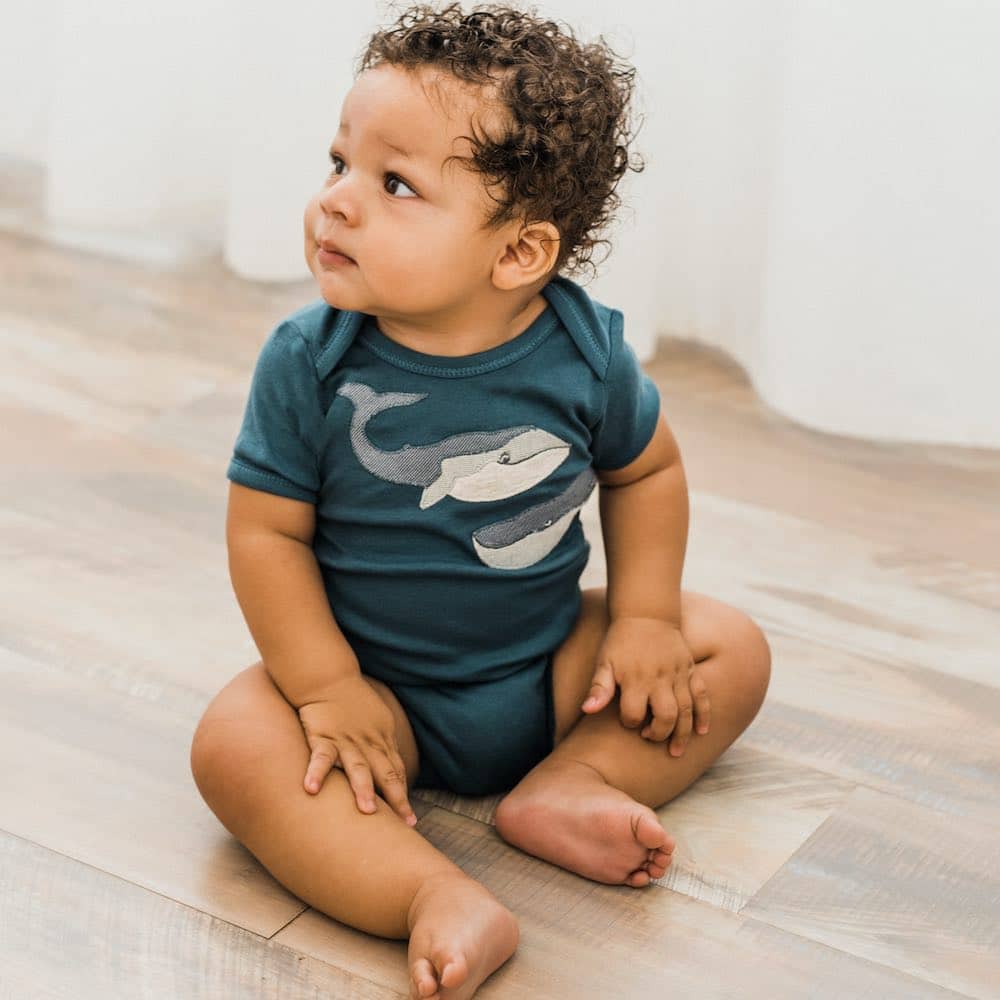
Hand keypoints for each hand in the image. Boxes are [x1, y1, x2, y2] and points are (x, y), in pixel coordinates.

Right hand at [296, 674, 417, 826]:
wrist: (330, 678)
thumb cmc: (354, 700)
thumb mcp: (379, 720)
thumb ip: (384, 745)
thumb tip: (394, 768)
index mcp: (382, 740)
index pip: (397, 771)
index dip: (404, 794)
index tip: (410, 819)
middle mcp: (367, 743)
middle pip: (386, 772)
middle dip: (396, 798)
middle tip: (405, 822)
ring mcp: (345, 741)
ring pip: (357, 767)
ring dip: (363, 788)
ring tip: (368, 811)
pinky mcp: (322, 737)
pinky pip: (320, 757)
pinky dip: (316, 773)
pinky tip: (311, 790)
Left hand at [581, 617, 710, 755]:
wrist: (646, 614)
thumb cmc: (621, 641)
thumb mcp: (604, 662)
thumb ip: (598, 688)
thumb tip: (587, 710)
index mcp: (636, 679)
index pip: (634, 714)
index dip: (629, 722)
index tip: (628, 721)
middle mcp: (660, 679)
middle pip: (666, 716)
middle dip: (659, 733)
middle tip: (650, 737)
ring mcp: (678, 675)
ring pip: (687, 710)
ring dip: (682, 733)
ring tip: (676, 752)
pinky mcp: (690, 670)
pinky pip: (702, 695)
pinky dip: (704, 714)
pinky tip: (702, 731)